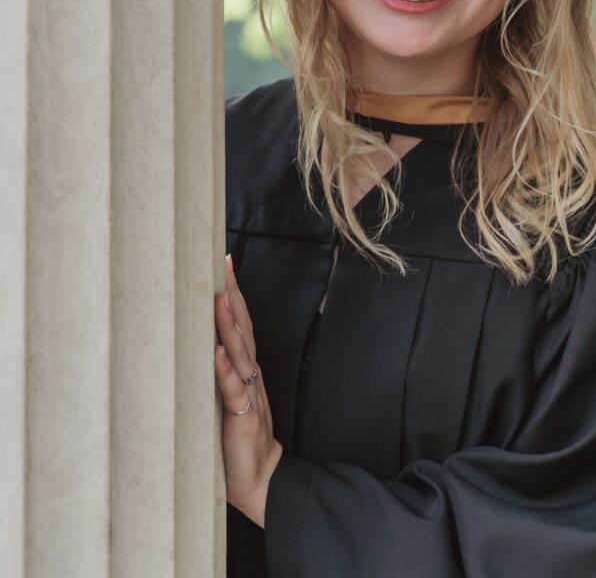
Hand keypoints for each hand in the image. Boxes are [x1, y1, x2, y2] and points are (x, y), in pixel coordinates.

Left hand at [215, 253, 282, 527]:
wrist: (258, 478)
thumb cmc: (236, 439)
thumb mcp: (225, 397)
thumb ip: (217, 371)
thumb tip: (193, 341)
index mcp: (246, 368)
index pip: (240, 322)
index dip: (233, 292)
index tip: (223, 261)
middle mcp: (250, 374)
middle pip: (242, 327)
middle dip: (231, 294)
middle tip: (223, 263)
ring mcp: (248, 393)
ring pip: (239, 352)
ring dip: (228, 323)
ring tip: (218, 297)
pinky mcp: (242, 418)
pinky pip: (233, 390)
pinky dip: (225, 370)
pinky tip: (217, 352)